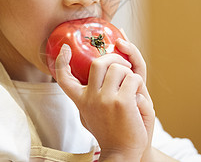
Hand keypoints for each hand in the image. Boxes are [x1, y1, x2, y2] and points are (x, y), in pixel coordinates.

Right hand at [55, 43, 154, 160]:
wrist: (122, 153)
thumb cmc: (111, 131)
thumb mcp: (92, 115)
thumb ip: (91, 96)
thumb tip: (95, 74)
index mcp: (81, 100)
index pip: (64, 78)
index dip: (61, 62)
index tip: (65, 49)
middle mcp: (90, 98)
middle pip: (99, 63)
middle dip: (114, 58)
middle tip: (124, 65)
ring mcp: (105, 99)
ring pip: (119, 68)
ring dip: (130, 73)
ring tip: (133, 86)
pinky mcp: (122, 102)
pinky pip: (133, 78)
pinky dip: (139, 84)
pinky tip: (138, 98)